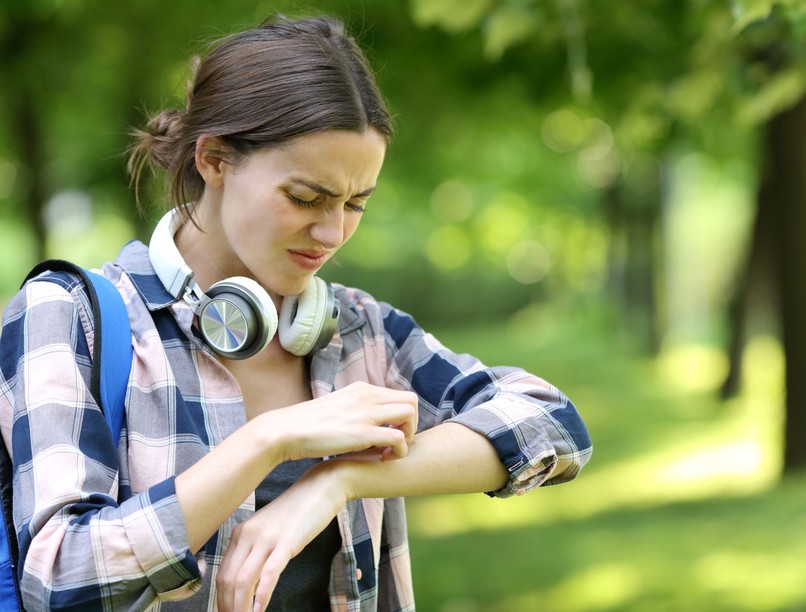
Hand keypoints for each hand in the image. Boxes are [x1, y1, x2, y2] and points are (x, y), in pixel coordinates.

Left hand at [215, 462, 345, 611]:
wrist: (321, 487)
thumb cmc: (297, 510)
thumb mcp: (269, 529)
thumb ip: (256, 550)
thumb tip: (249, 581)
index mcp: (241, 532)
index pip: (222, 574)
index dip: (221, 600)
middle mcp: (248, 534)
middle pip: (228, 580)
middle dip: (228, 607)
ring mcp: (267, 538)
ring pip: (243, 580)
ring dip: (241, 607)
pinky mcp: (287, 542)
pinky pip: (268, 574)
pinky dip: (261, 597)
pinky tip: (260, 611)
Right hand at [265, 381, 417, 461]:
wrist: (285, 431)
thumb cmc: (308, 425)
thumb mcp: (337, 408)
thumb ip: (355, 410)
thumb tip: (366, 421)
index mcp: (361, 389)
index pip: (399, 395)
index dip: (401, 416)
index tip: (390, 433)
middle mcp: (366, 395)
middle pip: (411, 400)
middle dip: (411, 424)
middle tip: (396, 442)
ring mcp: (365, 412)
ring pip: (410, 414)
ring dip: (408, 435)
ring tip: (390, 451)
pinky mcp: (363, 433)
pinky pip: (398, 437)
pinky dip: (399, 450)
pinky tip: (385, 459)